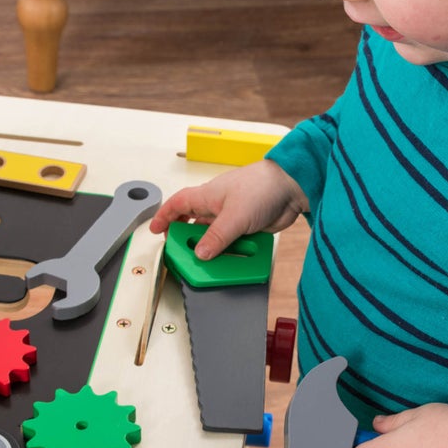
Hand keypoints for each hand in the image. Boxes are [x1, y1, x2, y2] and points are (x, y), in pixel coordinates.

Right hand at [149, 161, 307, 259]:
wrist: (292, 186)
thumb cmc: (262, 186)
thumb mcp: (234, 216)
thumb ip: (215, 237)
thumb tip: (200, 253)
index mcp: (206, 196)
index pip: (177, 205)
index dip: (164, 217)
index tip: (155, 230)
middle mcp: (217, 206)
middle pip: (194, 225)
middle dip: (188, 240)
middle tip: (184, 255)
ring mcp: (233, 216)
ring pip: (215, 236)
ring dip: (213, 248)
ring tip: (210, 262)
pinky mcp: (249, 225)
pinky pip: (234, 242)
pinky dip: (233, 251)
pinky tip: (234, 259)